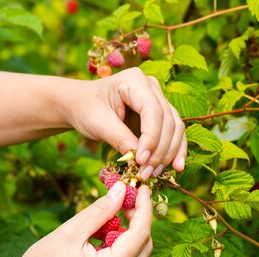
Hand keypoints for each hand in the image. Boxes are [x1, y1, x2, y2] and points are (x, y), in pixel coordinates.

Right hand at [13, 181, 151, 256]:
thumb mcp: (69, 232)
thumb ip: (100, 211)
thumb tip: (122, 190)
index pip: (140, 235)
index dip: (144, 209)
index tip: (142, 188)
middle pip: (143, 248)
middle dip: (138, 222)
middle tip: (125, 200)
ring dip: (129, 236)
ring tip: (108, 219)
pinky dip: (120, 251)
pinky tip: (103, 239)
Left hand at [62, 68, 186, 178]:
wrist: (81, 105)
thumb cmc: (86, 109)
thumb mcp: (98, 123)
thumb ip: (120, 138)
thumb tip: (141, 159)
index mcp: (135, 81)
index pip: (153, 111)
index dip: (151, 138)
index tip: (141, 161)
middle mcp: (152, 88)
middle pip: (168, 121)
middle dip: (159, 150)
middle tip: (146, 173)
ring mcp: (159, 100)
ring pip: (175, 128)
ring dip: (168, 154)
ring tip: (154, 173)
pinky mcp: (160, 116)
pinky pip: (174, 134)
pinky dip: (175, 151)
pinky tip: (177, 166)